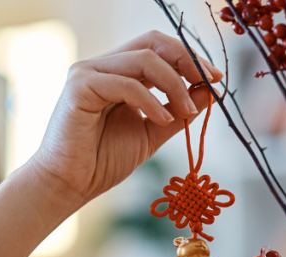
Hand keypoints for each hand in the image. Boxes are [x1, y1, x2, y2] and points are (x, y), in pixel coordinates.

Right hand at [29, 30, 222, 206]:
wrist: (71, 185)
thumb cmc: (103, 161)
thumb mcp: (152, 132)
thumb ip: (178, 111)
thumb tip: (209, 93)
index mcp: (119, 73)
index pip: (158, 48)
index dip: (189, 58)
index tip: (214, 79)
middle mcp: (103, 66)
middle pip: (153, 43)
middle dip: (187, 60)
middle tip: (208, 82)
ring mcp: (89, 72)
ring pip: (144, 60)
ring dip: (174, 84)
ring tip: (187, 111)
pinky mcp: (79, 86)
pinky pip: (126, 84)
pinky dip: (150, 101)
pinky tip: (162, 119)